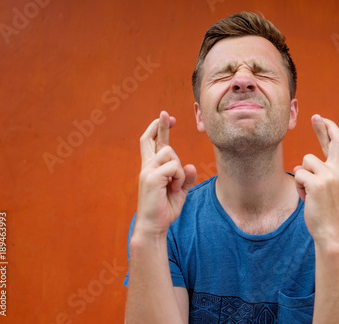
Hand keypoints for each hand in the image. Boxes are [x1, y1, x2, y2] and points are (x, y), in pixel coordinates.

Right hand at [136, 111, 196, 235]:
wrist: (153, 226)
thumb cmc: (164, 210)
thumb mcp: (179, 192)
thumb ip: (186, 178)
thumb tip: (192, 166)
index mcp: (152, 169)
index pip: (152, 143)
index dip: (158, 129)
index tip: (165, 117)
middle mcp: (147, 167)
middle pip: (153, 140)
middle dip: (161, 125)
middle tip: (166, 113)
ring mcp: (147, 171)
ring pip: (170, 153)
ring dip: (178, 169)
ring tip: (175, 186)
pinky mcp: (151, 177)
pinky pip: (174, 167)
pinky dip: (179, 178)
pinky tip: (174, 189)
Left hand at [294, 115, 338, 239]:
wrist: (331, 232)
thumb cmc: (326, 213)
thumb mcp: (327, 191)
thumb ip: (319, 175)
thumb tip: (301, 167)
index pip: (337, 145)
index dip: (329, 131)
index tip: (322, 119)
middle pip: (332, 142)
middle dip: (323, 127)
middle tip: (315, 116)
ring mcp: (330, 176)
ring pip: (305, 162)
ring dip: (302, 177)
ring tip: (309, 194)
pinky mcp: (318, 184)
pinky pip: (299, 175)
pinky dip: (299, 187)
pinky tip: (307, 199)